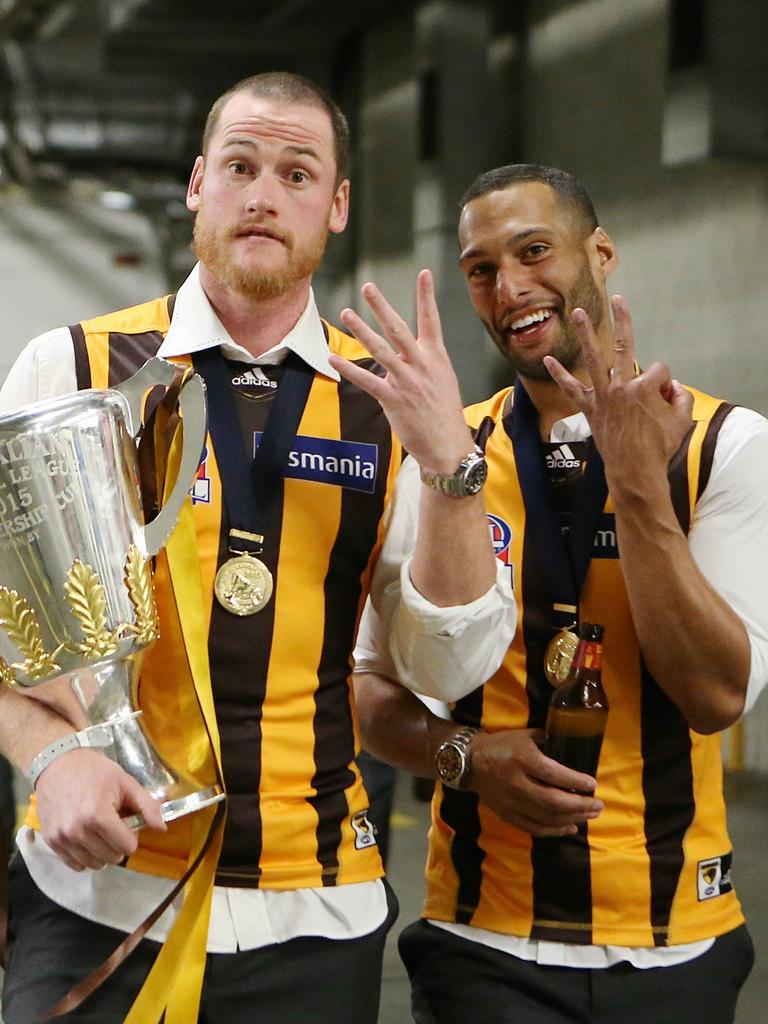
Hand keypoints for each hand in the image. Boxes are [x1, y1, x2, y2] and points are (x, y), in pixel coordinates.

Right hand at [35, 749, 165, 870]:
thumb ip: (147, 806)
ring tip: (99, 831)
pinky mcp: (51, 841)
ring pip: (94, 864)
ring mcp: (62, 838)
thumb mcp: (126, 782)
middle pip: (112, 857)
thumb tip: (162, 828)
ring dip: (101, 852)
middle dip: (118, 843)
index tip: (125, 821)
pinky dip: (84, 857)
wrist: (58, 763)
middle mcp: (78, 830)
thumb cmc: (94, 771)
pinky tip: (86, 839)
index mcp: (99, 815)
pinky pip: (74, 865)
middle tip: (113, 824)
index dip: (131, 835)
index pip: (127, 846)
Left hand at [329, 270, 474, 473]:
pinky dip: (349, 369)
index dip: (427, 296)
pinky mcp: (394, 400)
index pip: (433, 320)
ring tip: (347, 313)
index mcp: (437, 359)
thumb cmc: (444, 416)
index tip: (424, 273)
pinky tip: (333, 359)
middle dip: (382, 307)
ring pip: (381, 350)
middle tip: (368, 287)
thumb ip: (424, 365)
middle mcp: (422, 366)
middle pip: (400, 329)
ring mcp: (408, 382)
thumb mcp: (442, 383)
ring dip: (361, 330)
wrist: (448, 447)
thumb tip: (406, 357)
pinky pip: (368, 381)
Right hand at [468, 728, 603, 837]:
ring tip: (590, 815)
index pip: (555, 775)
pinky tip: (570, 826)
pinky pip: (535, 828)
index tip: (593, 784)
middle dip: (581, 805)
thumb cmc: (502, 745)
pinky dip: (555, 831)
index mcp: (523, 759)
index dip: (577, 782)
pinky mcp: (507, 815)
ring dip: (573, 818)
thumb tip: (574, 751)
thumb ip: (549, 743)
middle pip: (554, 802)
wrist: (470, 762)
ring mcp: (511, 802)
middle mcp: (517, 783)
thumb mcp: (525, 736)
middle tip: (599, 805)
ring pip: (547, 818)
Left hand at [543, 296, 692, 494]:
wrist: (634, 471)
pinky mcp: (590, 408)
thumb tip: (671, 387)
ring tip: (577, 312)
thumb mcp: (682, 419)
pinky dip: (560, 375)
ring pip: (594, 358)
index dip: (665, 387)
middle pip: (624, 345)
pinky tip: (547, 360)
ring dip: (585, 333)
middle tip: (617, 298)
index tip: (664, 403)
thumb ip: (682, 396)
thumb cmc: (660, 447)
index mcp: (645, 388)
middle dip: (622, 320)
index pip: (659, 371)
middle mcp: (621, 386)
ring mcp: (603, 396)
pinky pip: (571, 389)